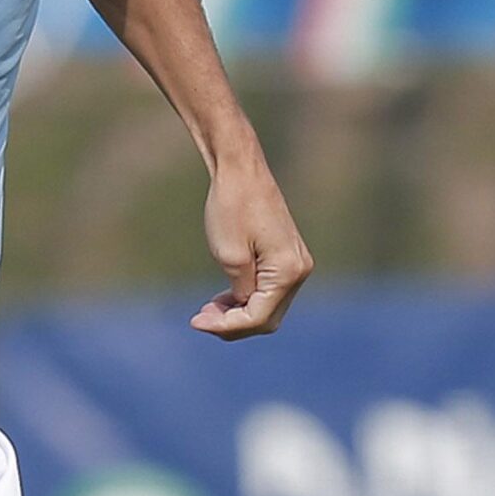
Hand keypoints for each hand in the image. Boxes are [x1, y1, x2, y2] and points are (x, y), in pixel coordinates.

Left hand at [192, 160, 312, 339]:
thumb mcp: (229, 257)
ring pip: (268, 306)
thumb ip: (240, 291)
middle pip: (267, 317)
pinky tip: (222, 298)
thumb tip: (245, 308)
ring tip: (207, 309)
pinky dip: (245, 298)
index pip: (258, 317)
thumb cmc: (231, 207)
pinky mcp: (286, 256)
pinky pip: (268, 290)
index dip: (226, 326)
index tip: (195, 321)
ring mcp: (296, 263)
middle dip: (233, 324)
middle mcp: (299, 270)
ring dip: (238, 313)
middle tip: (199, 318)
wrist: (240, 169)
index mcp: (288, 271)